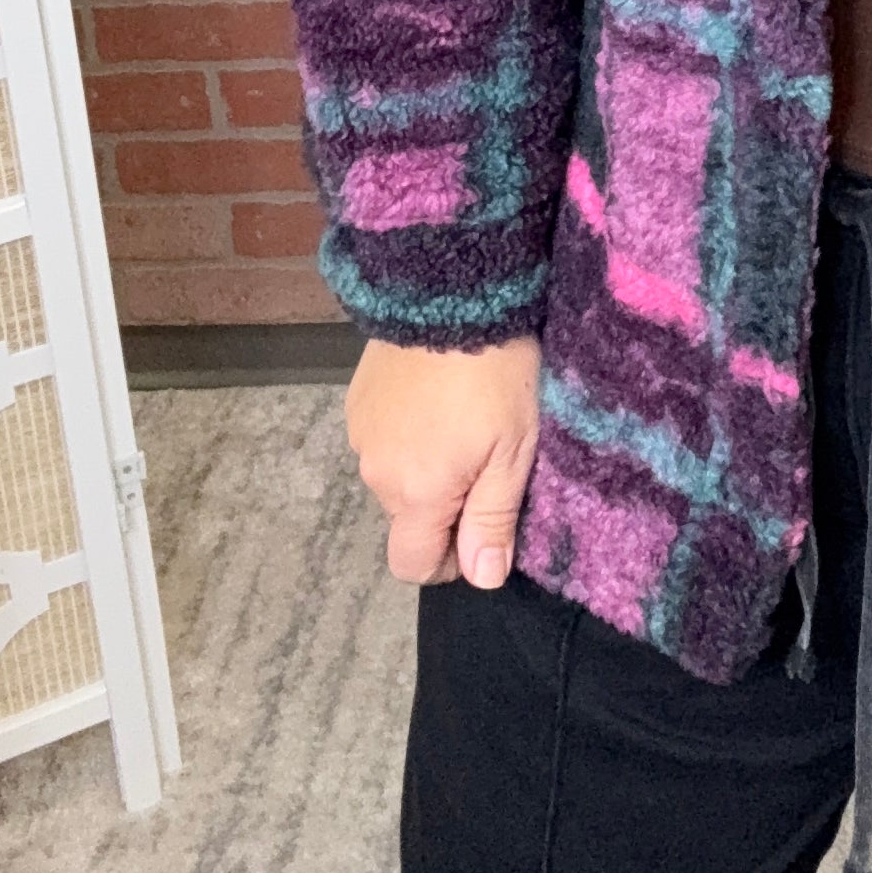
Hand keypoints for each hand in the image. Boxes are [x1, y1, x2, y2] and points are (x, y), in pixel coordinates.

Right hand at [345, 334, 541, 590]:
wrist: (452, 294)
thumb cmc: (495, 374)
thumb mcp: (513, 449)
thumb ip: (493, 519)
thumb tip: (482, 578)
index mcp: (416, 494)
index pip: (412, 564)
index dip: (449, 561)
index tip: (481, 530)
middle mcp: (377, 472)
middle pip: (407, 518)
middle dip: (445, 505)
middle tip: (488, 459)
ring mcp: (362, 434)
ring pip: (395, 476)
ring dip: (426, 465)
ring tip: (466, 419)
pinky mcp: (358, 400)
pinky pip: (384, 438)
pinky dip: (409, 433)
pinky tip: (439, 397)